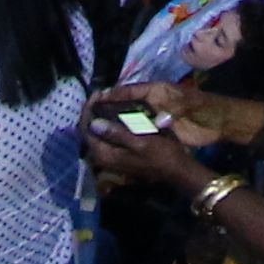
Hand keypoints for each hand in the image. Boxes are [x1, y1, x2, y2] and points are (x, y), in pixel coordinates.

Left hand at [80, 86, 217, 195]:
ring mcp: (111, 156)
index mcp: (105, 155)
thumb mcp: (141, 143)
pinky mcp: (118, 154)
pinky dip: (109, 123)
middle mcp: (103, 157)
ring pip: (97, 132)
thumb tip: (94, 123)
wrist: (177, 170)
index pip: (86, 130)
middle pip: (89, 131)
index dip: (88, 110)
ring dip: (100, 116)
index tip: (96, 94)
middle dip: (92, 112)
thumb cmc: (161, 155)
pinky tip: (116, 112)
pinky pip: (107, 135)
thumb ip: (116, 134)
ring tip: (106, 99)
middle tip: (101, 94)